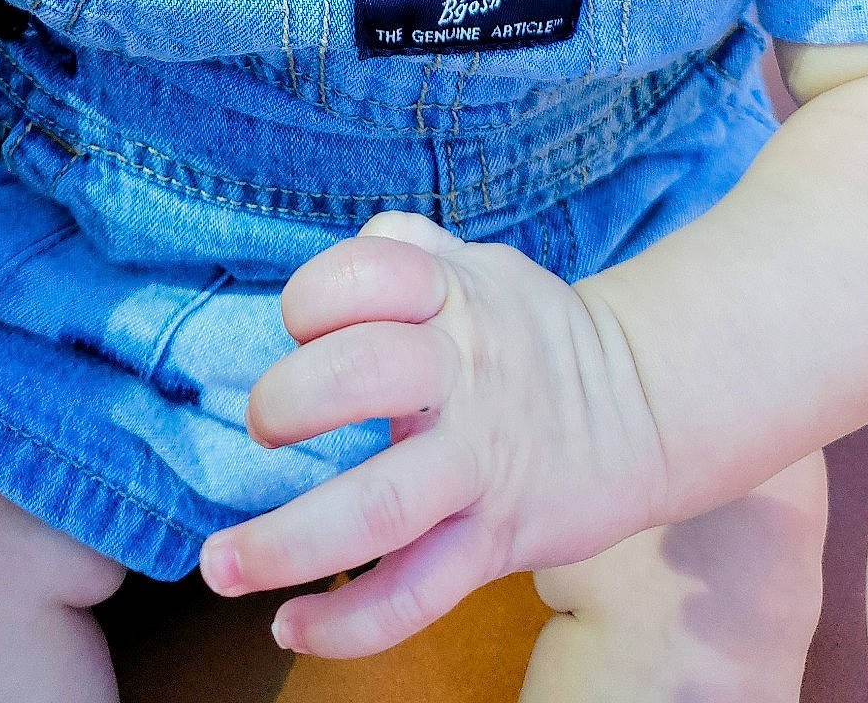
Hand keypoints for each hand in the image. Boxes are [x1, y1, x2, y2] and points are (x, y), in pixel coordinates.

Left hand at [198, 210, 668, 657]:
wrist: (645, 403)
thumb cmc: (532, 333)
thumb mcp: (479, 267)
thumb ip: (408, 248)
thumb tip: (355, 242)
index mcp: (454, 296)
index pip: (366, 272)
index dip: (316, 295)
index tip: (302, 324)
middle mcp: (464, 372)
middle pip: (360, 376)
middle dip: (286, 402)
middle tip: (266, 427)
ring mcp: (480, 461)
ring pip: (378, 507)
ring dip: (284, 543)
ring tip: (222, 563)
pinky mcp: (496, 538)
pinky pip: (416, 592)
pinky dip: (346, 622)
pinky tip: (290, 625)